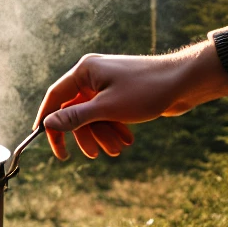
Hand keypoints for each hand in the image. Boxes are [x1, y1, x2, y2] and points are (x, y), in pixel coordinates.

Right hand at [35, 42, 227, 159]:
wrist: (184, 81)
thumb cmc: (146, 91)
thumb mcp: (107, 109)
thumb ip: (75, 117)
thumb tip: (48, 124)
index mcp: (84, 71)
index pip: (55, 96)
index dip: (47, 118)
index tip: (42, 139)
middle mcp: (92, 75)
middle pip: (74, 109)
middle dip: (86, 134)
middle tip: (93, 155)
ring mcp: (106, 83)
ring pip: (93, 114)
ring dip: (103, 134)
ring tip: (118, 149)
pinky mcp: (120, 92)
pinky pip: (107, 113)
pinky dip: (113, 128)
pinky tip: (127, 140)